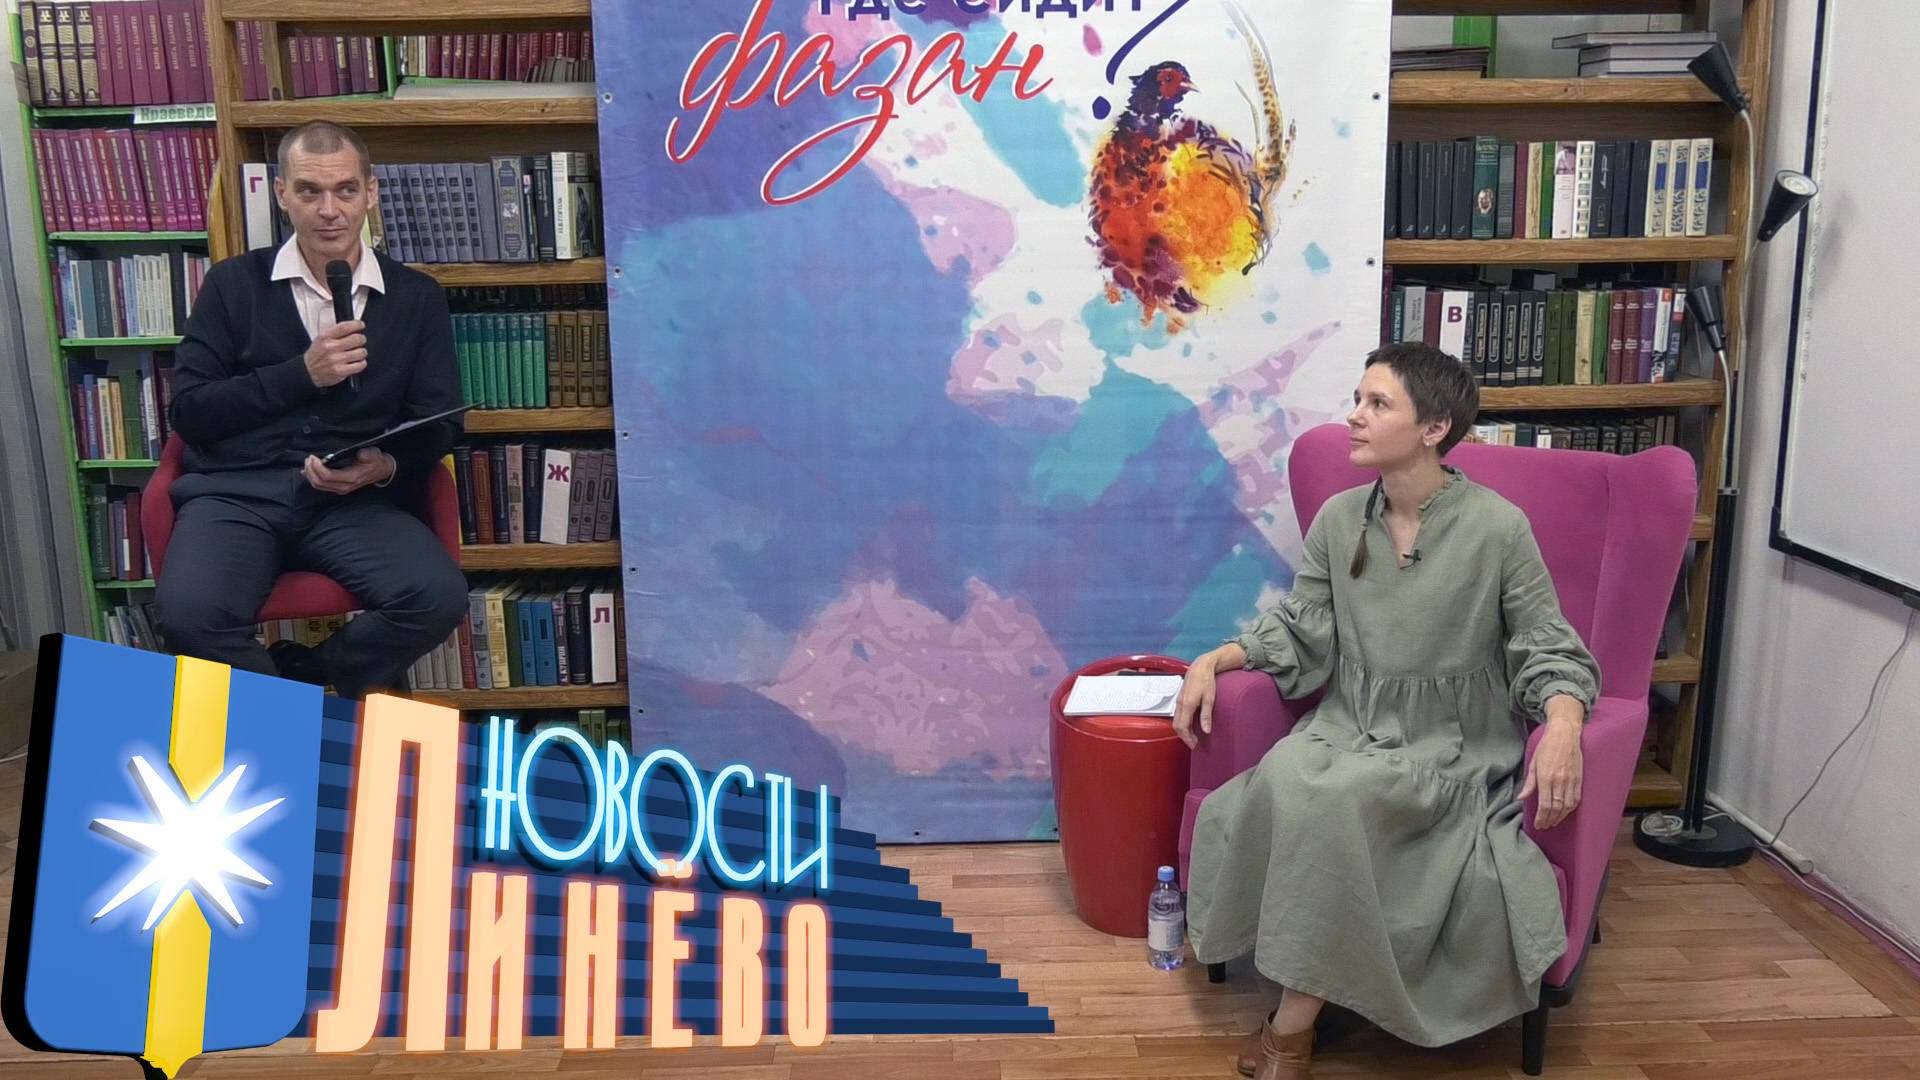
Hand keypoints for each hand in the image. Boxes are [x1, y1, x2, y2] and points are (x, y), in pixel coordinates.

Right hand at [304, 320, 367, 387]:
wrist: (308, 371)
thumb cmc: (316, 355)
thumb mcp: (321, 338)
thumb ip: (335, 332)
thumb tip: (352, 326)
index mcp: (325, 337)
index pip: (345, 327)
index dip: (356, 325)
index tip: (361, 325)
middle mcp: (330, 347)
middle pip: (356, 339)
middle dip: (361, 339)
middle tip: (360, 341)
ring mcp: (336, 360)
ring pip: (360, 352)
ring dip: (362, 352)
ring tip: (358, 353)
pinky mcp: (340, 371)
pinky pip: (360, 365)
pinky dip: (361, 363)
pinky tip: (357, 362)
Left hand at [304, 448, 393, 494]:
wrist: (381, 471)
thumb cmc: (375, 462)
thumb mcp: (374, 454)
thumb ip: (367, 454)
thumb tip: (361, 453)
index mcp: (352, 477)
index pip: (328, 476)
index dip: (317, 467)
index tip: (314, 457)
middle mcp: (344, 486)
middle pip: (319, 482)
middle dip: (310, 470)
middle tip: (309, 458)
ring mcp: (341, 488)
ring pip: (318, 485)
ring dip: (310, 474)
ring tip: (308, 462)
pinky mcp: (338, 487)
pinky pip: (321, 485)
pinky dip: (312, 478)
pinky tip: (307, 471)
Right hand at [1172, 654, 1218, 749]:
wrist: (1200, 667)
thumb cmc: (1206, 680)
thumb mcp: (1209, 699)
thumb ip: (1206, 715)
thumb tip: (1206, 730)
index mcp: (1187, 705)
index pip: (1182, 727)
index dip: (1187, 738)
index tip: (1194, 745)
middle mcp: (1180, 704)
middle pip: (1176, 726)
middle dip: (1184, 737)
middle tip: (1194, 743)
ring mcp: (1179, 701)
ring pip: (1176, 721)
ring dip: (1183, 730)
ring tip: (1193, 735)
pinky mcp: (1180, 699)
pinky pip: (1178, 715)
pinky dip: (1182, 723)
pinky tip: (1190, 724)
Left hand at [1520, 704, 1583, 829]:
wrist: (1564, 735)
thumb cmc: (1546, 747)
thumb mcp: (1533, 763)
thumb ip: (1529, 783)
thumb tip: (1521, 798)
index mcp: (1546, 777)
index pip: (1545, 804)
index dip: (1541, 817)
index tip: (1538, 824)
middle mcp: (1559, 780)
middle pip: (1556, 808)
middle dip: (1550, 820)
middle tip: (1544, 826)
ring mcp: (1571, 780)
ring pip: (1567, 806)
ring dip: (1560, 817)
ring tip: (1553, 822)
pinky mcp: (1579, 779)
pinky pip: (1576, 799)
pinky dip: (1570, 809)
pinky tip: (1564, 812)